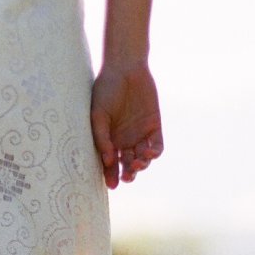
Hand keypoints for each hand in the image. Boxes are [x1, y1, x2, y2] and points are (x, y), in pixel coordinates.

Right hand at [89, 60, 163, 188]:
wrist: (125, 69)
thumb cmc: (105, 90)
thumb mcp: (98, 116)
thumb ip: (102, 138)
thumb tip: (108, 161)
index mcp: (109, 140)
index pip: (110, 164)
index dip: (110, 176)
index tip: (112, 185)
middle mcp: (125, 140)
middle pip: (127, 165)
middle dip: (128, 174)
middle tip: (127, 176)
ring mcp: (140, 135)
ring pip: (143, 159)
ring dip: (141, 165)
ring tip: (136, 162)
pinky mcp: (154, 127)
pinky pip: (157, 146)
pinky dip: (154, 153)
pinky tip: (148, 153)